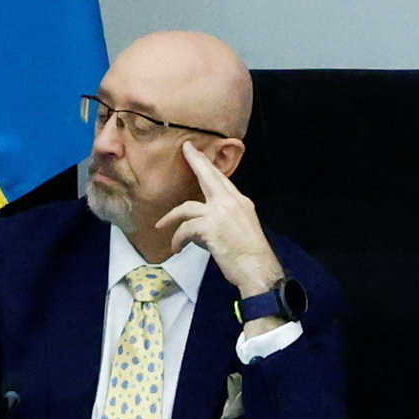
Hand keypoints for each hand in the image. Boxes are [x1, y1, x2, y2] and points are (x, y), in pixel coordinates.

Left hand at [162, 160, 280, 299]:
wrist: (258, 269)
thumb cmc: (250, 255)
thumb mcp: (241, 229)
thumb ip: (223, 219)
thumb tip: (200, 224)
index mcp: (240, 202)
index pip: (222, 179)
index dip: (208, 165)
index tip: (198, 153)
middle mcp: (231, 203)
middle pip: (209, 176)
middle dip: (196, 161)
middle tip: (185, 150)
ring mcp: (220, 213)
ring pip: (187, 207)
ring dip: (171, 218)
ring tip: (161, 226)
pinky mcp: (209, 227)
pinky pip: (185, 229)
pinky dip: (178, 238)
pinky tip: (176, 247)